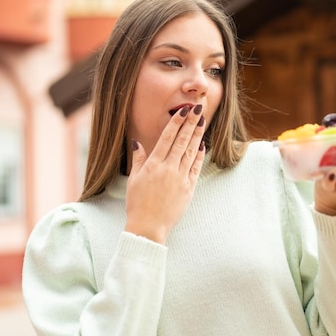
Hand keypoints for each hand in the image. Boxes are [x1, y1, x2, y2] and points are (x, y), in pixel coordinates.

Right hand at [125, 105, 205, 243]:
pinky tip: (202, 145)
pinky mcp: (189, 189)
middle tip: (198, 108)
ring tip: (202, 121)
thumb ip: (138, 160)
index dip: (176, 123)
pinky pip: (195, 168)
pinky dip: (199, 155)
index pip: (167, 138)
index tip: (183, 111)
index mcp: (153, 165)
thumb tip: (138, 143)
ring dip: (197, 135)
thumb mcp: (133, 180)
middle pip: (181, 141)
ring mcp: (180, 179)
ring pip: (190, 152)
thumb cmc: (137, 204)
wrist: (148, 227)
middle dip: (191, 123)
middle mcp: (168, 169)